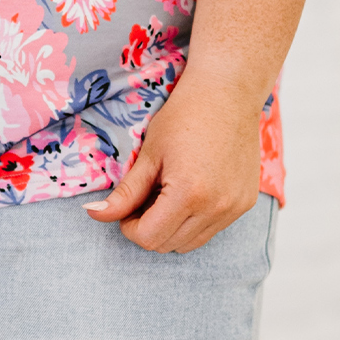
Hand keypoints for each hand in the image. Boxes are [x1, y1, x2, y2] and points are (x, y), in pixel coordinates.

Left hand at [84, 73, 262, 252]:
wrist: (227, 94)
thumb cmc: (183, 117)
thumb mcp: (149, 154)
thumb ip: (125, 192)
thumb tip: (94, 214)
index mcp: (188, 194)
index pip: (149, 237)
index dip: (129, 227)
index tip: (125, 209)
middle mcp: (216, 208)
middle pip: (169, 244)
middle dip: (148, 228)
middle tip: (142, 198)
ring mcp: (234, 208)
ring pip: (192, 243)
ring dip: (171, 228)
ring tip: (164, 194)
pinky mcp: (245, 204)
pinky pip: (213, 229)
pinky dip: (194, 221)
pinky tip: (188, 192)